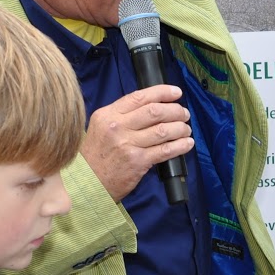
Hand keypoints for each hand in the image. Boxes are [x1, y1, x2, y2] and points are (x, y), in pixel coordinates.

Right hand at [81, 85, 192, 201]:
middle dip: (175, 111)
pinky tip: (187, 143)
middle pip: (155, 112)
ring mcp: (128, 144)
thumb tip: (152, 106)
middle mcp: (117, 127)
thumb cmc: (96, 155)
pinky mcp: (137, 161)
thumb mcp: (101, 127)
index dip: (162, 92)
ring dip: (180, 128)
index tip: (176, 93)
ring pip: (163, 130)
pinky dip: (180, 146)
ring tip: (186, 129)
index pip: (139, 97)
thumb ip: (122, 116)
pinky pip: (165, 150)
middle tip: (184, 114)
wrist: (87, 182)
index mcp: (108, 114)